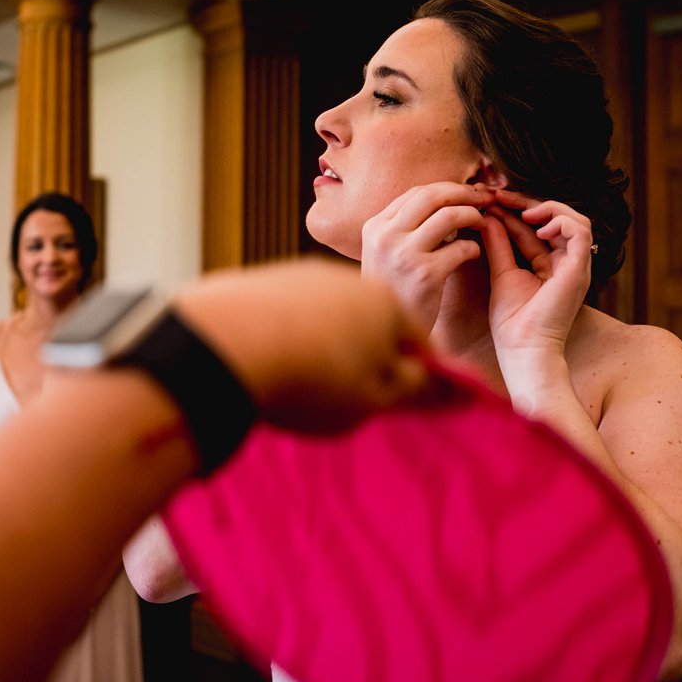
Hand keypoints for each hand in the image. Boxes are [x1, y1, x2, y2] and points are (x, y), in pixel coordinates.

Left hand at [173, 257, 431, 430]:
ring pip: (327, 321)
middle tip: (345, 402)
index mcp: (388, 306)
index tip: (406, 404)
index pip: (421, 343)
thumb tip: (458, 391)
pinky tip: (270, 367)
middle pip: (371, 327)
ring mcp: (301, 277)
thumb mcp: (373, 399)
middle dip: (365, 363)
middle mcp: (348, 281)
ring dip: (323, 351)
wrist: (222, 343)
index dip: (420, 377)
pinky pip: (286, 317)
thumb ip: (415, 392)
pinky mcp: (261, 283)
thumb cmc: (311, 378)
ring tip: (300, 388)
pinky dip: (285, 340)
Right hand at [360, 182, 495, 330]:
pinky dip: (473, 248)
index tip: (465, 194)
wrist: (388, 333)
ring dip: (472, 216)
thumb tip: (443, 197)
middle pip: (432, 196)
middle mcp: (385, 237)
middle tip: (484, 200)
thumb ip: (405, 227)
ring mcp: (403, 255)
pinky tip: (474, 254)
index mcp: (374, 227)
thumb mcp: (385, 254)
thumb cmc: (394, 292)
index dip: (446, 189)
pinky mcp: (425, 275)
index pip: (415, 192)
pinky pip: (460, 248)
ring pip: (449, 216)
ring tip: (483, 224)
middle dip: (464, 193)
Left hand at [480, 191, 593, 355]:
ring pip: (575, 220)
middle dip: (528, 202)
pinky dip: (560, 222)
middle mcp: (567, 264)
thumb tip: (488, 217)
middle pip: (557, 219)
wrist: (523, 349)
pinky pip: (581, 232)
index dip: (516, 210)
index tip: (490, 200)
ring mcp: (576, 266)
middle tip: (499, 194)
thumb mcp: (501, 273)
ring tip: (521, 213)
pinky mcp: (579, 270)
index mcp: (550, 265)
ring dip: (547, 208)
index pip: (537, 227)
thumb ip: (498, 244)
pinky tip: (536, 229)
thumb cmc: (512, 322)